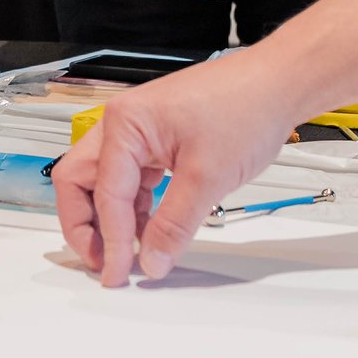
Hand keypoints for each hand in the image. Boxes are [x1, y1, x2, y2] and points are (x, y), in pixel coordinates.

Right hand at [52, 54, 295, 285]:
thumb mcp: (207, 178)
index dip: (110, 240)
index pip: (107, 194)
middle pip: (80, 180)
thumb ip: (174, 225)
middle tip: (100, 262)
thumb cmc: (245, 107)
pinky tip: (148, 230)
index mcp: (125, 124)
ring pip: (103, 181)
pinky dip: (134, 206)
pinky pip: (131, 178)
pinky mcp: (156, 138)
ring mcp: (138, 130)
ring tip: (125, 253)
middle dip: (84, 225)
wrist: (277, 84)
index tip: (116, 273)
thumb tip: (152, 261)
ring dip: (109, 218)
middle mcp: (122, 123)